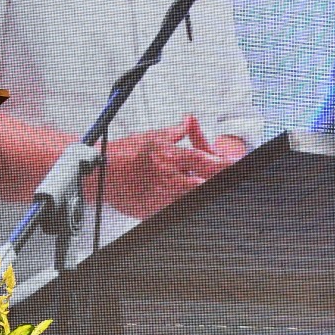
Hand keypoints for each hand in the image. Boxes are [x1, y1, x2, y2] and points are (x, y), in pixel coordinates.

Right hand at [98, 116, 238, 220]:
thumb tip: (188, 122)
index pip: (206, 162)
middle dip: (212, 183)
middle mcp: (169, 179)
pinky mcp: (154, 212)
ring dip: (194, 193)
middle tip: (219, 180)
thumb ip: (175, 132)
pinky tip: (174, 198)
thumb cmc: (123, 154)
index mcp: (171, 157)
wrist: (100, 174)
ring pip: (189, 200)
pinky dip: (178, 204)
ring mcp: (162, 198)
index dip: (224, 165)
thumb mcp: (152, 136)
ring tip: (189, 187)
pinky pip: (173, 211)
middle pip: (203, 186)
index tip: (234, 166)